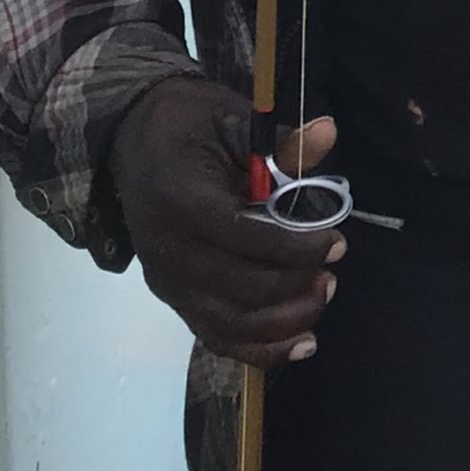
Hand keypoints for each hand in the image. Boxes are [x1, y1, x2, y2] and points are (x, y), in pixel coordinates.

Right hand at [107, 75, 342, 366]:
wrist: (134, 140)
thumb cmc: (189, 126)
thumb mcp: (234, 121)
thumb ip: (280, 143)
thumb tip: (329, 132)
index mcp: (183, 200)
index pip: (245, 238)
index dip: (295, 247)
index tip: (335, 242)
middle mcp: (168, 249)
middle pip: (240, 288)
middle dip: (294, 286)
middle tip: (331, 272)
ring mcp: (166, 279)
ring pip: (229, 323)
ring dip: (283, 321)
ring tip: (320, 297)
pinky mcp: (171, 297)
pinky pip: (214, 336)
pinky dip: (259, 349)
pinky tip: (300, 343)